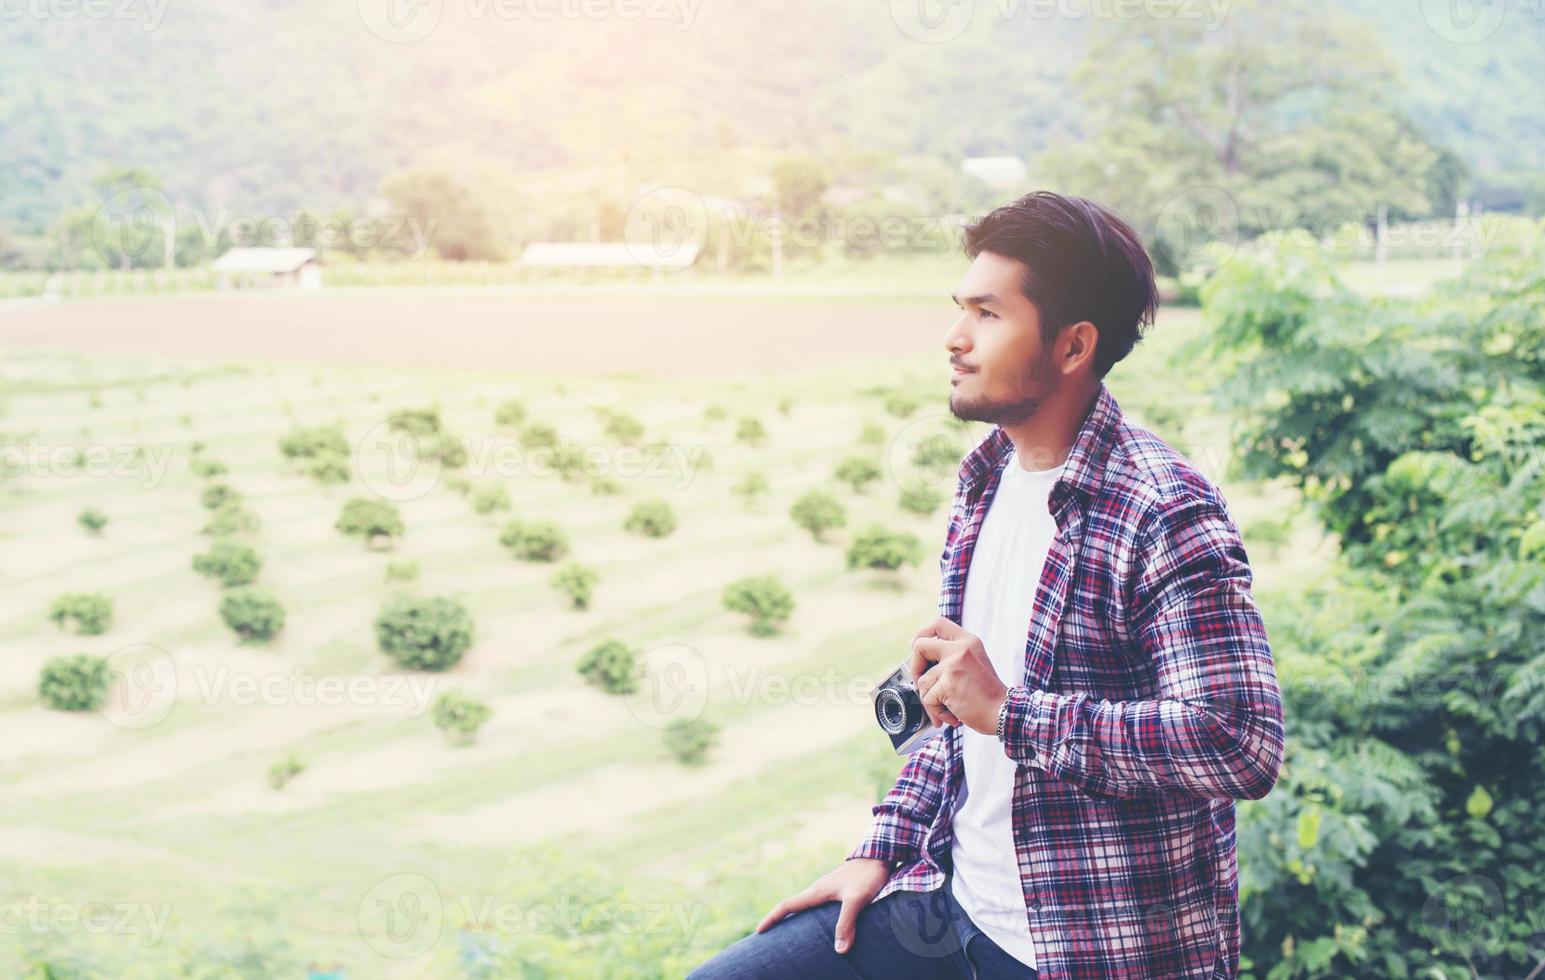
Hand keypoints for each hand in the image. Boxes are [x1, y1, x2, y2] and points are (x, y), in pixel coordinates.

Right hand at [754, 857, 890, 953]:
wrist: (881, 855)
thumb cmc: (868, 876)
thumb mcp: (857, 900)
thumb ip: (846, 923)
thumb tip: (838, 950)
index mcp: (818, 892)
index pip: (788, 905)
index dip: (773, 918)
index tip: (759, 930)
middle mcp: (819, 890)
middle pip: (793, 906)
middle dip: (779, 920)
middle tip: (768, 935)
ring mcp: (828, 888)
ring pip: (805, 905)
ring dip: (794, 918)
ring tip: (789, 934)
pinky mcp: (838, 889)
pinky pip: (817, 905)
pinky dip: (810, 915)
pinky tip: (818, 924)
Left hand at [908, 616, 1008, 734]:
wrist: (1004, 712)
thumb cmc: (988, 694)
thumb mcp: (974, 662)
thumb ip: (953, 655)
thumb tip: (921, 658)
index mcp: (968, 641)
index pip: (938, 623)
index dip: (922, 634)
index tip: (917, 648)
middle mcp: (960, 648)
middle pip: (919, 646)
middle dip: (915, 667)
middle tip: (923, 682)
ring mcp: (953, 665)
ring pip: (922, 680)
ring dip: (931, 699)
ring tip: (948, 706)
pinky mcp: (948, 684)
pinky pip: (927, 698)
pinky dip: (936, 712)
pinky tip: (952, 715)